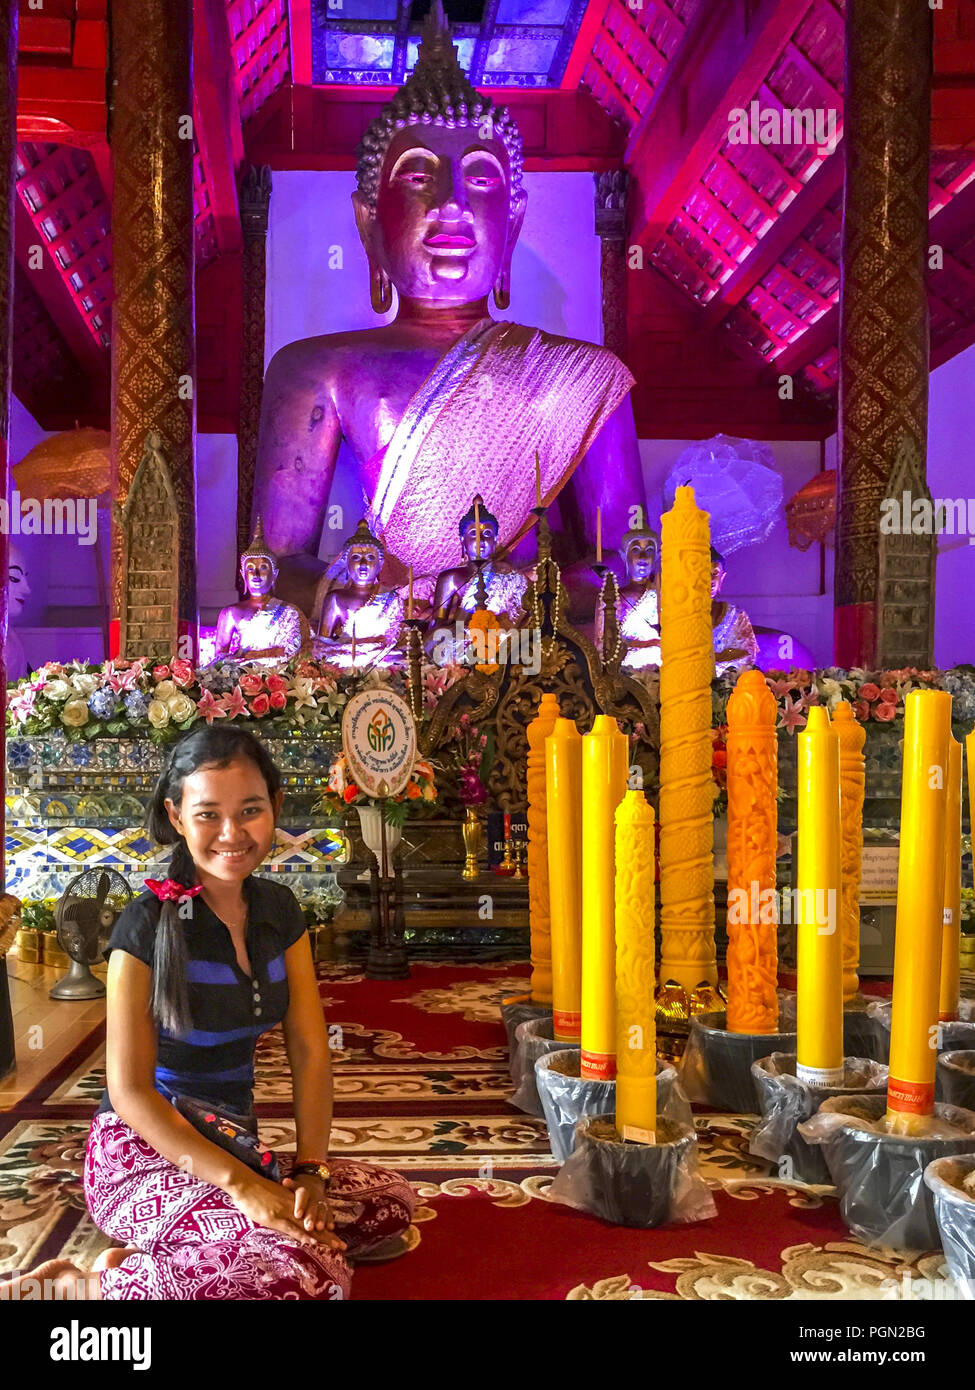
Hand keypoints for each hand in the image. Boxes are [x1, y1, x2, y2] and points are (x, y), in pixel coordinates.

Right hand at [230, 1174, 345, 1250]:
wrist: (245, 1183)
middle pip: (314, 1224)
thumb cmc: (255, 1192)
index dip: (323, 1229)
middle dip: (328, 1236)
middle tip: (342, 1245)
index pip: (312, 1218)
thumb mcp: (272, 1199)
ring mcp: (285, 1212)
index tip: (334, 1237)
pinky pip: (292, 1229)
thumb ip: (281, 1209)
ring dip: (322, 1238)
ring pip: (308, 1227)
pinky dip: (303, 1235)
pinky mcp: (276, 1217)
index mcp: (293, 1204)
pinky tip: (313, 1241)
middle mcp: (293, 1207)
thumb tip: (285, 1220)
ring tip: (335, 1246)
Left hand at [281, 1174, 344, 1248]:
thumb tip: (285, 1181)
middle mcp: (314, 1196)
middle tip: (308, 1227)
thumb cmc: (298, 1189)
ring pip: (322, 1210)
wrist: (313, 1184)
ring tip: (319, 1228)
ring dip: (321, 1219)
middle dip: (311, 1217)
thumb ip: (290, 1185)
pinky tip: (330, 1228)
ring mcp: (322, 1201)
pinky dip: (330, 1220)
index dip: (300, 1205)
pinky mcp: (327, 1207)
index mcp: (304, 1190)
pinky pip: (329, 1213)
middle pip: (313, 1206)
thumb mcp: (294, 1185)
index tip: (297, 1215)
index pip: (302, 1196)